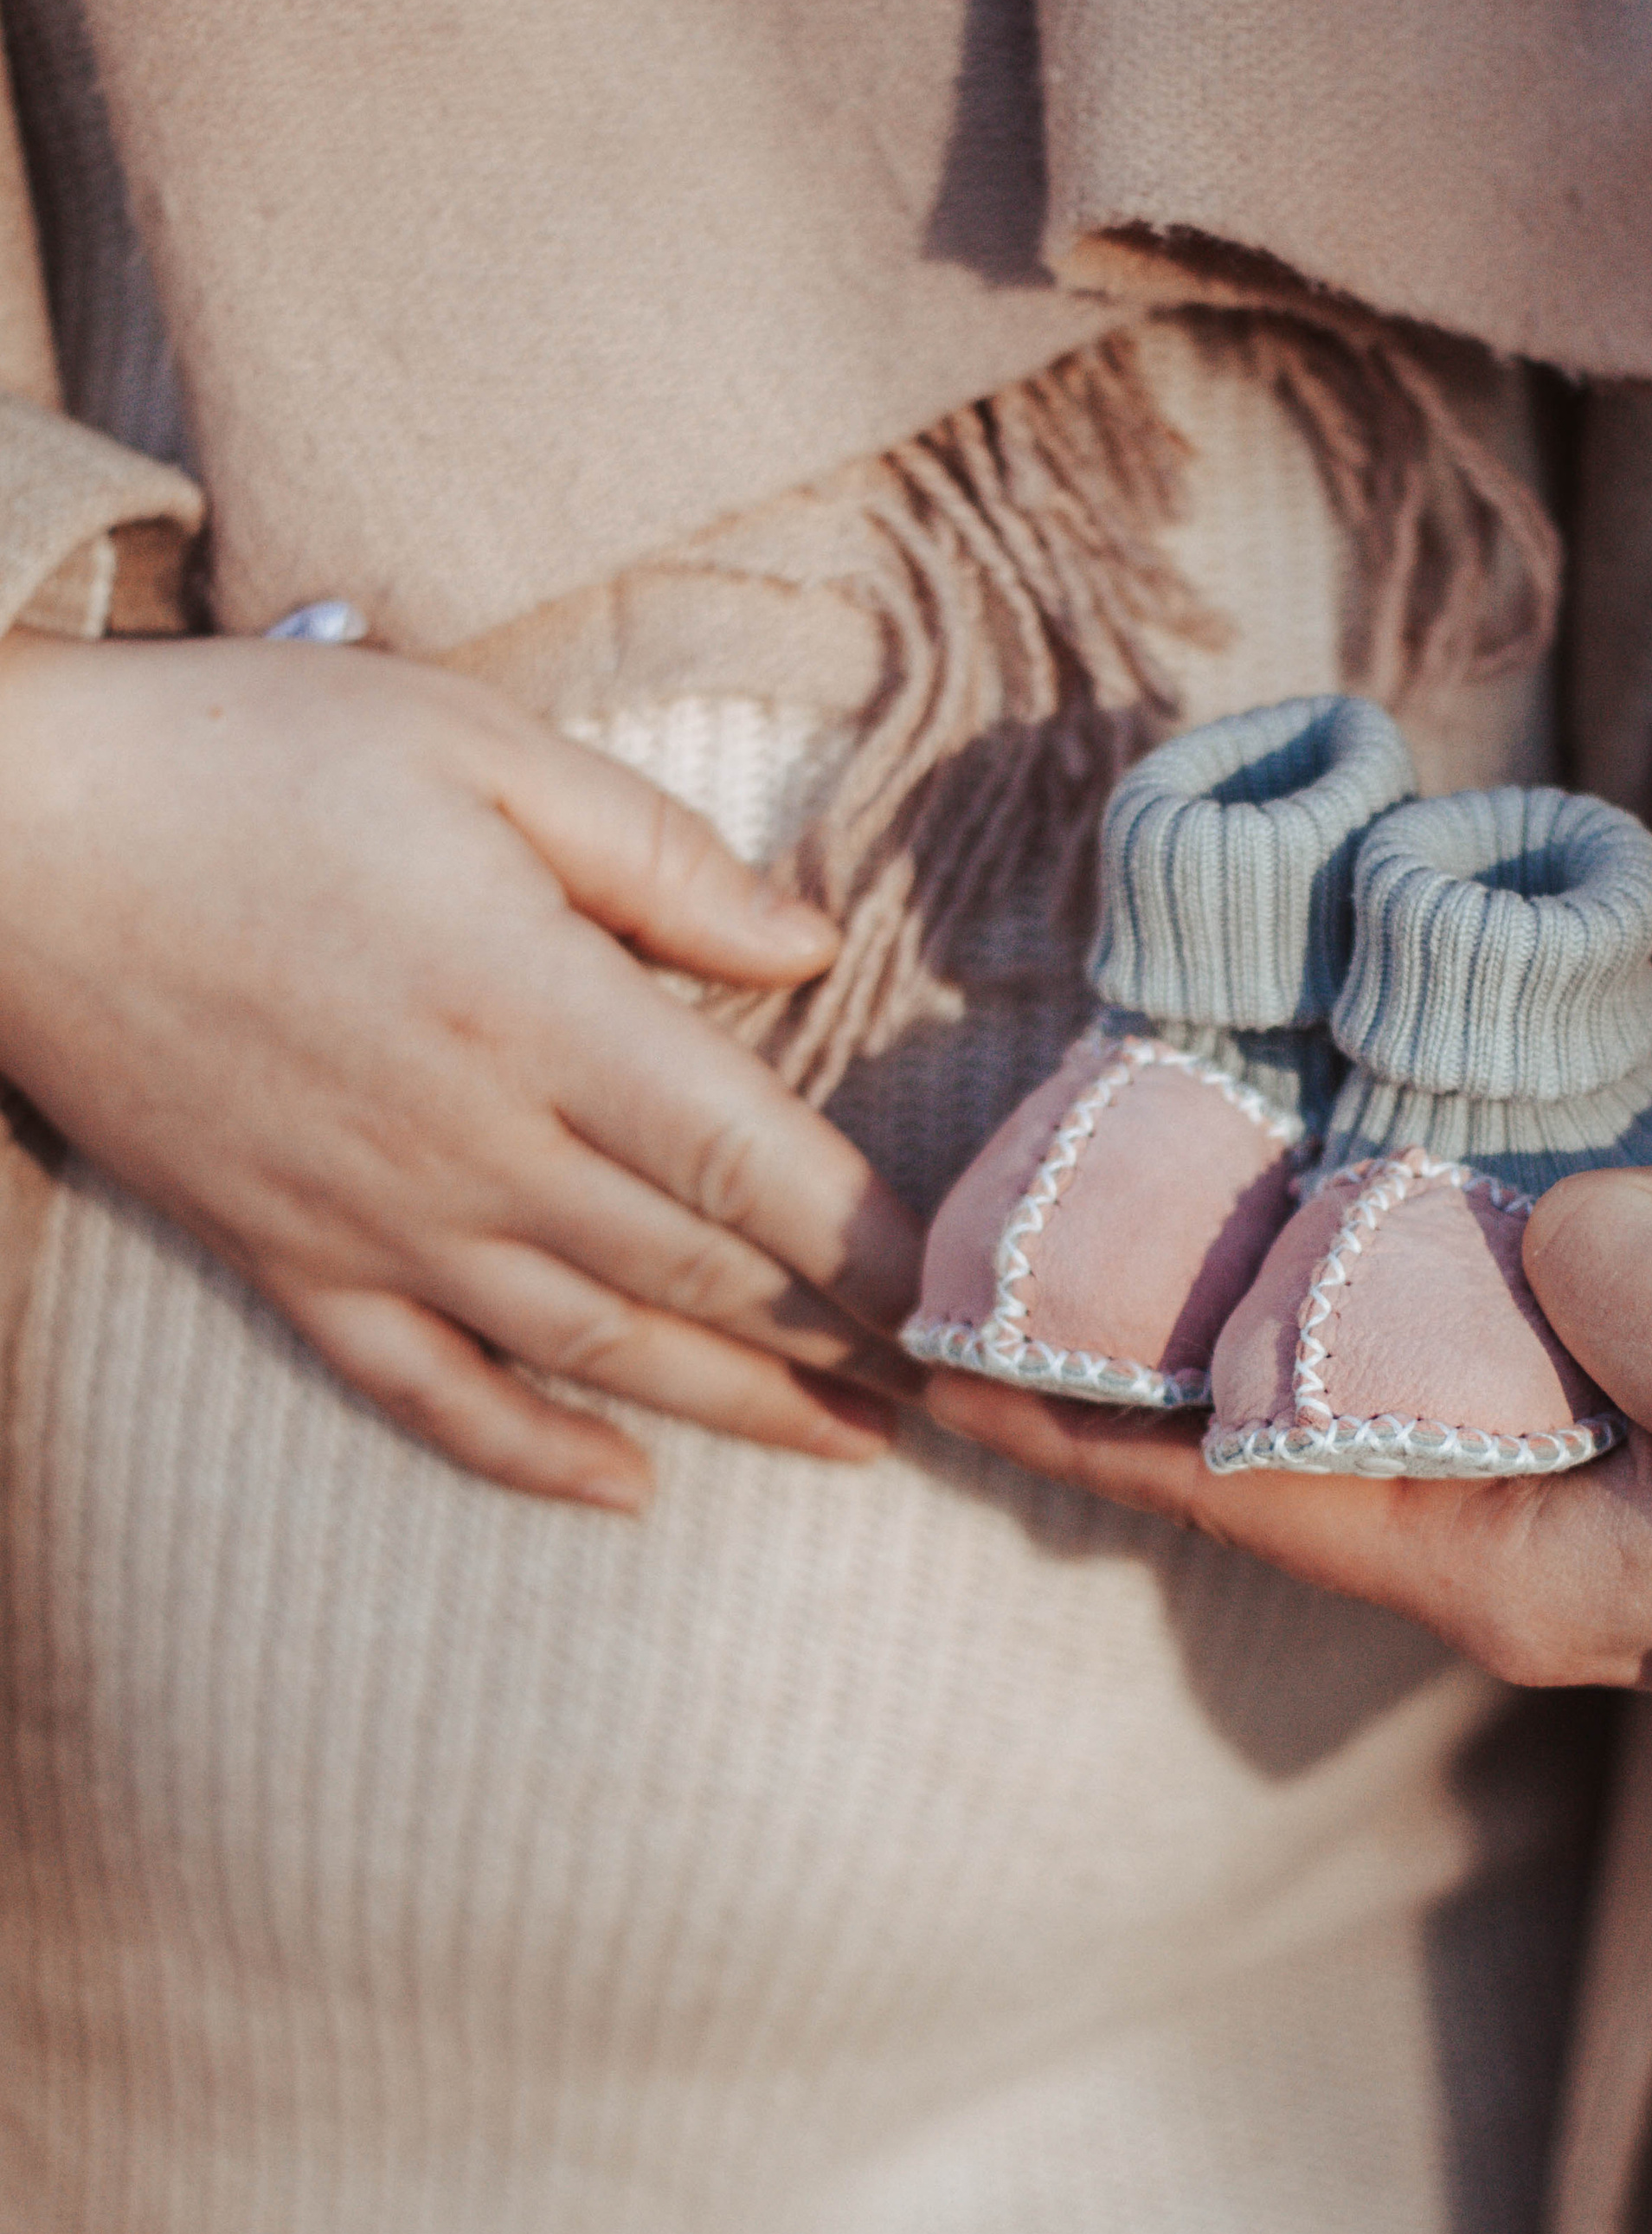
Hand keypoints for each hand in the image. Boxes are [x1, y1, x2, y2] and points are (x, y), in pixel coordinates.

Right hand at [0, 632, 922, 1505]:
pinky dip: (532, 1454)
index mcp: (539, 1011)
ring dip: (737, 1408)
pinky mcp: (289, 1260)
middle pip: (700, 1277)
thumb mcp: (474, 747)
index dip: (878, 1249)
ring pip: (596, 1354)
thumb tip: (809, 948)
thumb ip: (658, 860)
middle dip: (841, 1336)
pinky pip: (429, 1394)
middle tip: (949, 1377)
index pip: (755, 1168)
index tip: (974, 1296)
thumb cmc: (249, 758)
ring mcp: (377, 1222)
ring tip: (849, 1444)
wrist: (4, 839)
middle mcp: (474, 1147)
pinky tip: (624, 1487)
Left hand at [924, 1159, 1651, 1692]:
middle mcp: (1520, 1550)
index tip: (937, 1366)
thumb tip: (1554, 1240)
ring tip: (1112, 1227)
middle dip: (1137, 1370)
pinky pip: (1437, 1364)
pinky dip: (1351, 1290)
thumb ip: (1639, 1305)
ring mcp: (1571, 1500)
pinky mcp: (1624, 1436)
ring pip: (1349, 1399)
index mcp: (1522, 1569)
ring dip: (1234, 1320)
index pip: (1246, 1490)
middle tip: (1000, 1271)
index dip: (1088, 1420)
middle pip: (1269, 1453)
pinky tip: (1306, 1222)